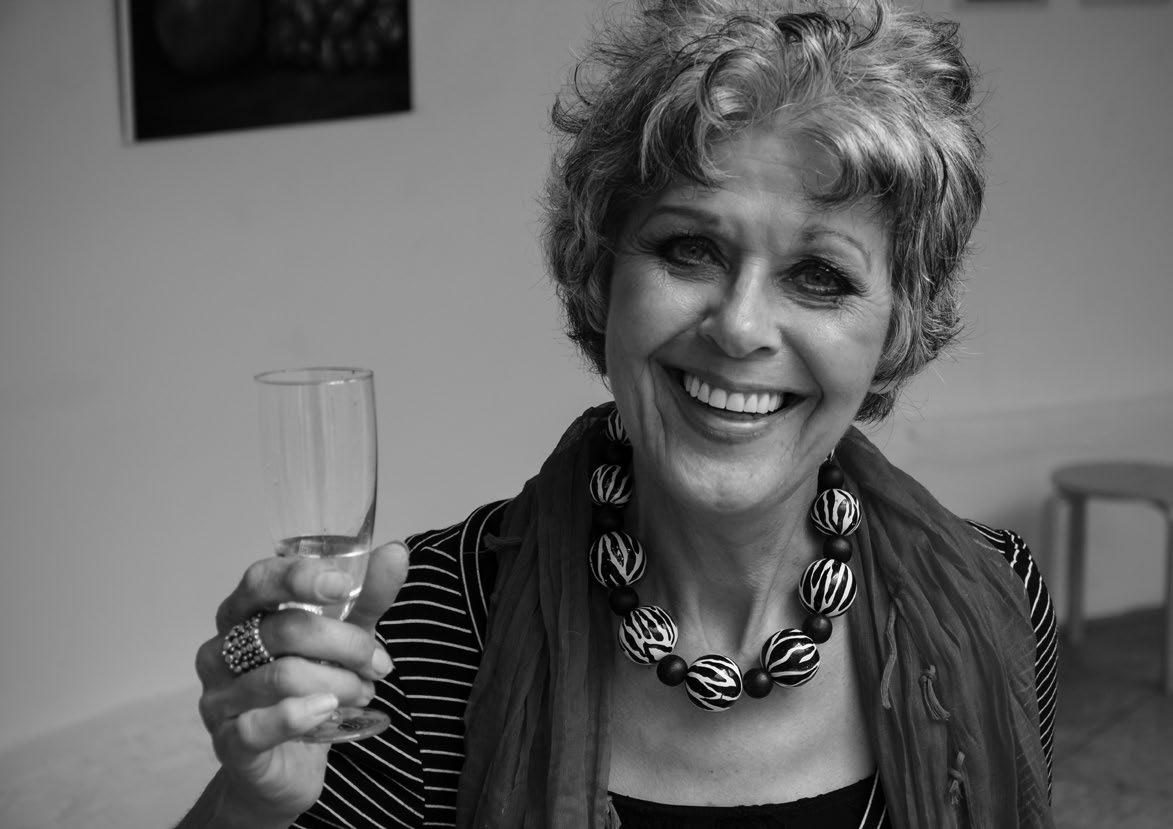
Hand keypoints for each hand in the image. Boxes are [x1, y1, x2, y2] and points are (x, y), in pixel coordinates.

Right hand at [192, 541, 409, 824]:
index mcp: (243, 614)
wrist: (287, 765)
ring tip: (362, 692)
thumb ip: (365, 597)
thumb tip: (396, 552)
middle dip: (345, 644)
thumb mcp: (343, 637)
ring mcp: (218, 697)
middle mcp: (221, 650)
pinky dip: (301, 715)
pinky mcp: (228, 741)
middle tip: (378, 663)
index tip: (343, 586)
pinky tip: (328, 711)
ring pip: (282, 676)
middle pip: (283, 629)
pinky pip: (259, 725)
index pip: (259, 580)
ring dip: (338, 683)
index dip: (299, 577)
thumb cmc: (310, 687)